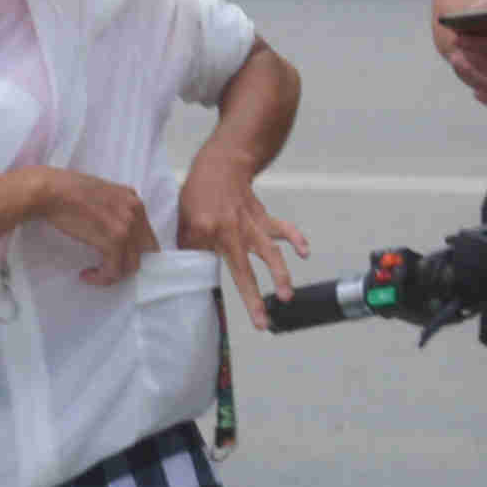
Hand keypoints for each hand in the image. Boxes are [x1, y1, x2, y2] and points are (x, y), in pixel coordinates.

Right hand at [31, 169, 161, 285]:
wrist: (51, 191)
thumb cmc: (67, 190)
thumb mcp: (102, 192)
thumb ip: (116, 208)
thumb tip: (116, 230)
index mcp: (133, 200)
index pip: (147, 235)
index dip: (134, 250)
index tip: (117, 257)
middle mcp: (135, 212)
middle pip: (144, 252)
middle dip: (126, 262)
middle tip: (107, 266)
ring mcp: (126, 227)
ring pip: (131, 265)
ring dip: (112, 273)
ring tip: (95, 273)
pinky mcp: (113, 241)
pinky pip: (114, 270)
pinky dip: (101, 277)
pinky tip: (87, 275)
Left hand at [177, 147, 311, 329]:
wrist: (222, 164)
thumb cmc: (198, 193)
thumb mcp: (182, 217)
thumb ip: (185, 245)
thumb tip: (181, 273)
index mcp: (205, 230)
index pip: (202, 264)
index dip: (205, 287)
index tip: (211, 314)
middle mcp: (231, 231)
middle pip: (243, 270)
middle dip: (253, 298)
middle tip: (262, 322)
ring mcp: (250, 225)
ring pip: (269, 252)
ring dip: (280, 274)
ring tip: (287, 295)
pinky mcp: (264, 219)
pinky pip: (283, 229)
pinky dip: (296, 238)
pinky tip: (305, 252)